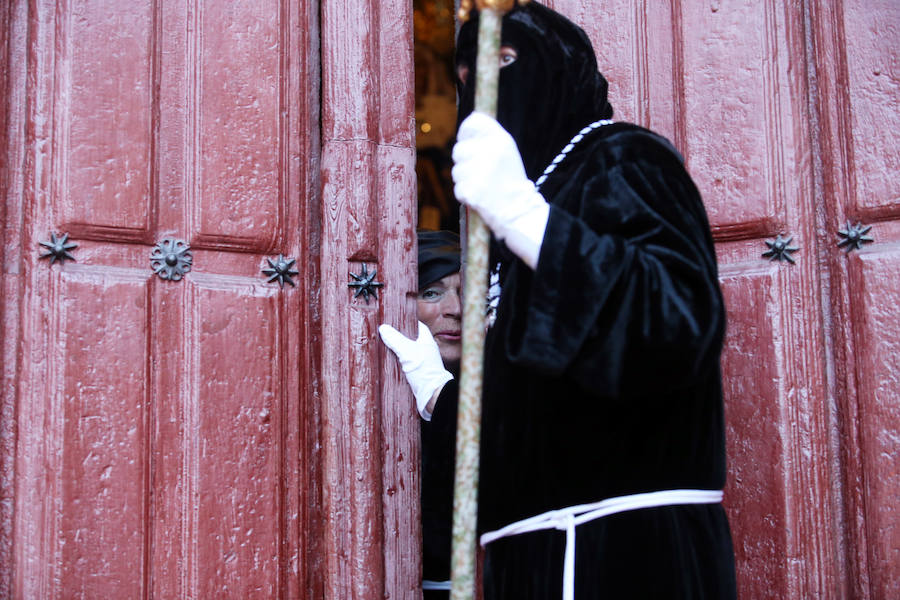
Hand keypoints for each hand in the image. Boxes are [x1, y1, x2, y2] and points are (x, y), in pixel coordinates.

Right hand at [379, 321, 452, 419]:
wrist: (432, 395)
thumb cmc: (425, 371)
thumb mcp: (407, 351)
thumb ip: (395, 339)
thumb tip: (383, 328)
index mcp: (426, 341)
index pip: (417, 326)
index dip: (406, 322)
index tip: (394, 321)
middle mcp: (425, 351)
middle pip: (409, 340)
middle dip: (397, 338)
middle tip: (384, 335)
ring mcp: (421, 363)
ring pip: (406, 354)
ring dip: (395, 353)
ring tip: (382, 349)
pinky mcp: (416, 375)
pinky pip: (404, 366)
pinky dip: (396, 365)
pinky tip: (387, 365)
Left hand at [451, 112, 549, 268]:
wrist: (519, 210)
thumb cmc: (510, 180)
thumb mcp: (506, 151)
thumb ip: (488, 137)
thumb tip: (468, 124)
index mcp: (501, 139)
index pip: (473, 122)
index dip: (465, 132)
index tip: (466, 140)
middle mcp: (490, 152)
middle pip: (458, 149)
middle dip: (464, 161)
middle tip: (480, 172)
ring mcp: (480, 172)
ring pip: (456, 170)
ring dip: (465, 179)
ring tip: (483, 185)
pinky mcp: (471, 190)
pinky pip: (458, 188)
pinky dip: (466, 194)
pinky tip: (480, 196)